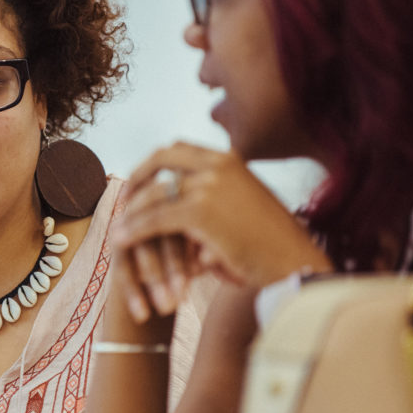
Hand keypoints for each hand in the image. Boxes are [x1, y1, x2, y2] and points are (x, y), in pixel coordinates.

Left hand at [112, 142, 330, 317]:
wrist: (295, 264)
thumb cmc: (273, 245)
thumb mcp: (246, 206)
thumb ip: (217, 196)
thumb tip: (181, 206)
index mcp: (230, 159)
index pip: (179, 148)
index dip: (154, 163)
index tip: (141, 181)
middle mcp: (219, 164)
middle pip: (161, 158)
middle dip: (137, 177)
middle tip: (124, 198)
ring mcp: (209, 186)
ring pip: (154, 194)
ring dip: (132, 211)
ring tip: (116, 227)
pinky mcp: (200, 213)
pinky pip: (155, 219)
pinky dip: (134, 230)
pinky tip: (120, 240)